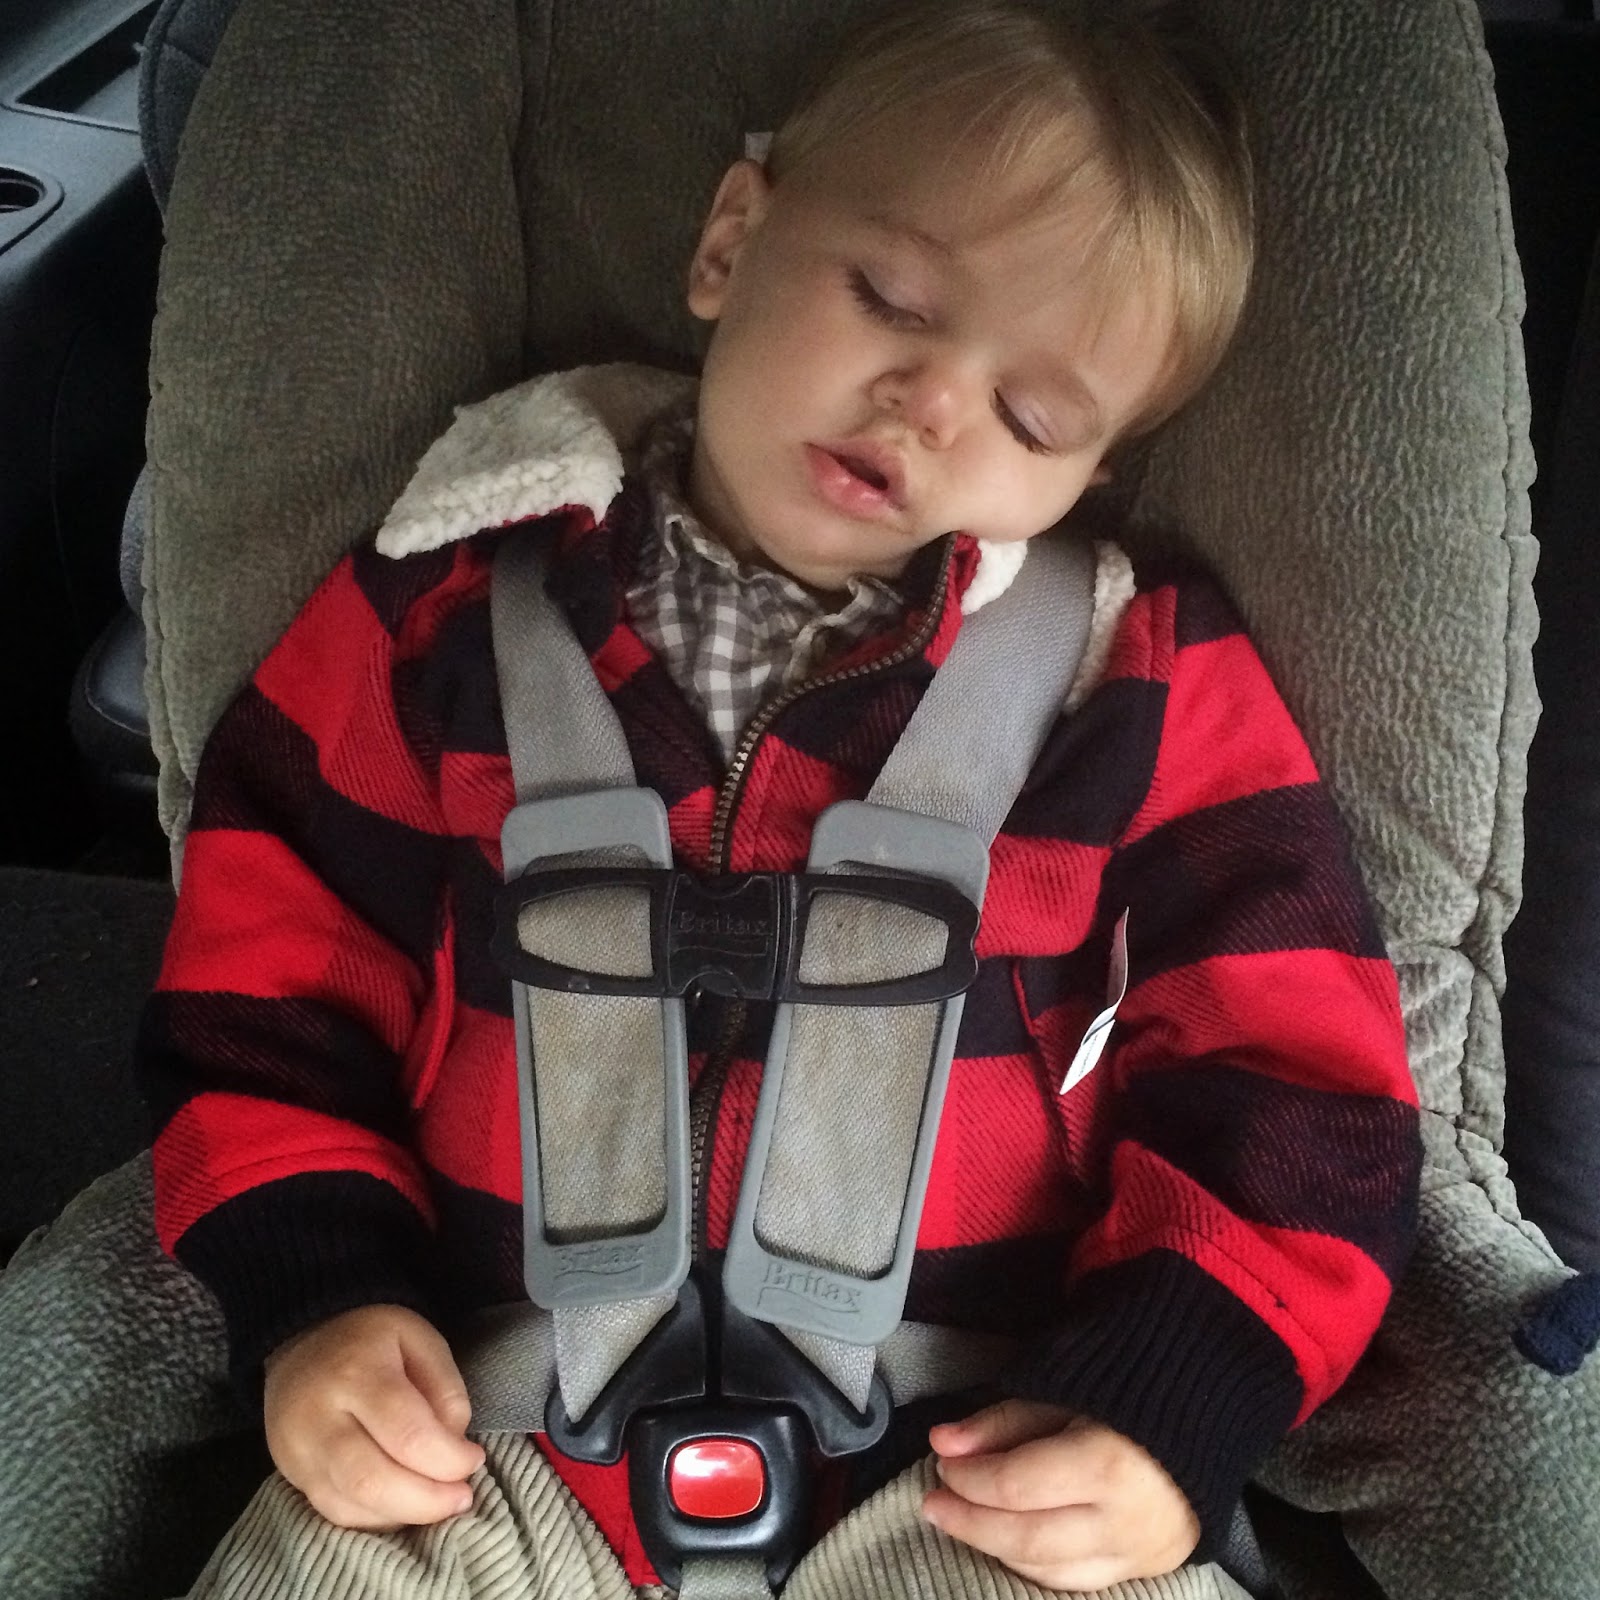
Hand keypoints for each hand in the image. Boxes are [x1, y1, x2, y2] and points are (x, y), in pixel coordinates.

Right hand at [264, 1303, 486, 1529]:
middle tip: (461, 1496)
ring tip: (438, 1503)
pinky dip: (377, 1518)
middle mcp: (318, 1417)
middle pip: (373, 1480)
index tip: (474, 1459)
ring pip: (352, 1505)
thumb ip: (444, 1387)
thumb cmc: (371, 1340)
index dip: (448, 1459)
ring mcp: (298, 1452)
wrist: (302, 1344)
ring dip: (405, 1514)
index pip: (407, 1434)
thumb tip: (455, 1443)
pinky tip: (405, 1505)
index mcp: (356, 1372)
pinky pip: (336, 1513)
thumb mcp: (418, 1338)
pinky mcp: (292, 1475)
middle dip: (427, 1500)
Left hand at [923, 1400, 1200, 1588]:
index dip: (969, 1480)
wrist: (1210, 1401)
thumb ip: (1003, 1421)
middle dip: (972, 1524)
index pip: (1015, 1487)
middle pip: (1029, 1540)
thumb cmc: (1128, 1384)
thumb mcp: (1062, 1388)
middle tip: (933, 1506)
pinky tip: (1009, 1545)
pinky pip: (1081, 1581)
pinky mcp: (1151, 1567)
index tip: (940, 1464)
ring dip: (998, 1550)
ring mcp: (1141, 1552)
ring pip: (1051, 1572)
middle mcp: (1125, 1521)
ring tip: (964, 1523)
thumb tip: (943, 1444)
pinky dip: (1037, 1566)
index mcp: (1106, 1464)